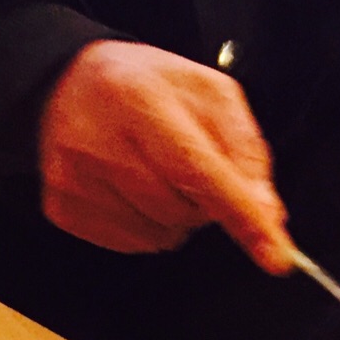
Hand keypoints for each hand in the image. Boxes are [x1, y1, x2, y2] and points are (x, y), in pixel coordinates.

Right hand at [38, 40, 293, 272]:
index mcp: (141, 99)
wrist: (66, 84)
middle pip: (181, 210)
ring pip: (160, 235)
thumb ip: (245, 150)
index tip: (276, 256)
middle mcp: (100, 142)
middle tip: (188, 167)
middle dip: (203, 202)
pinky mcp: (63, 208)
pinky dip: (147, 225)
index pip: (199, 171)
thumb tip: (266, 213)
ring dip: (176, 216)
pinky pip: (132, 244)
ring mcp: (75, 180)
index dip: (241, 215)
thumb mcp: (209, 93)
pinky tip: (132, 188)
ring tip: (156, 173)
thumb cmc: (145, 86)